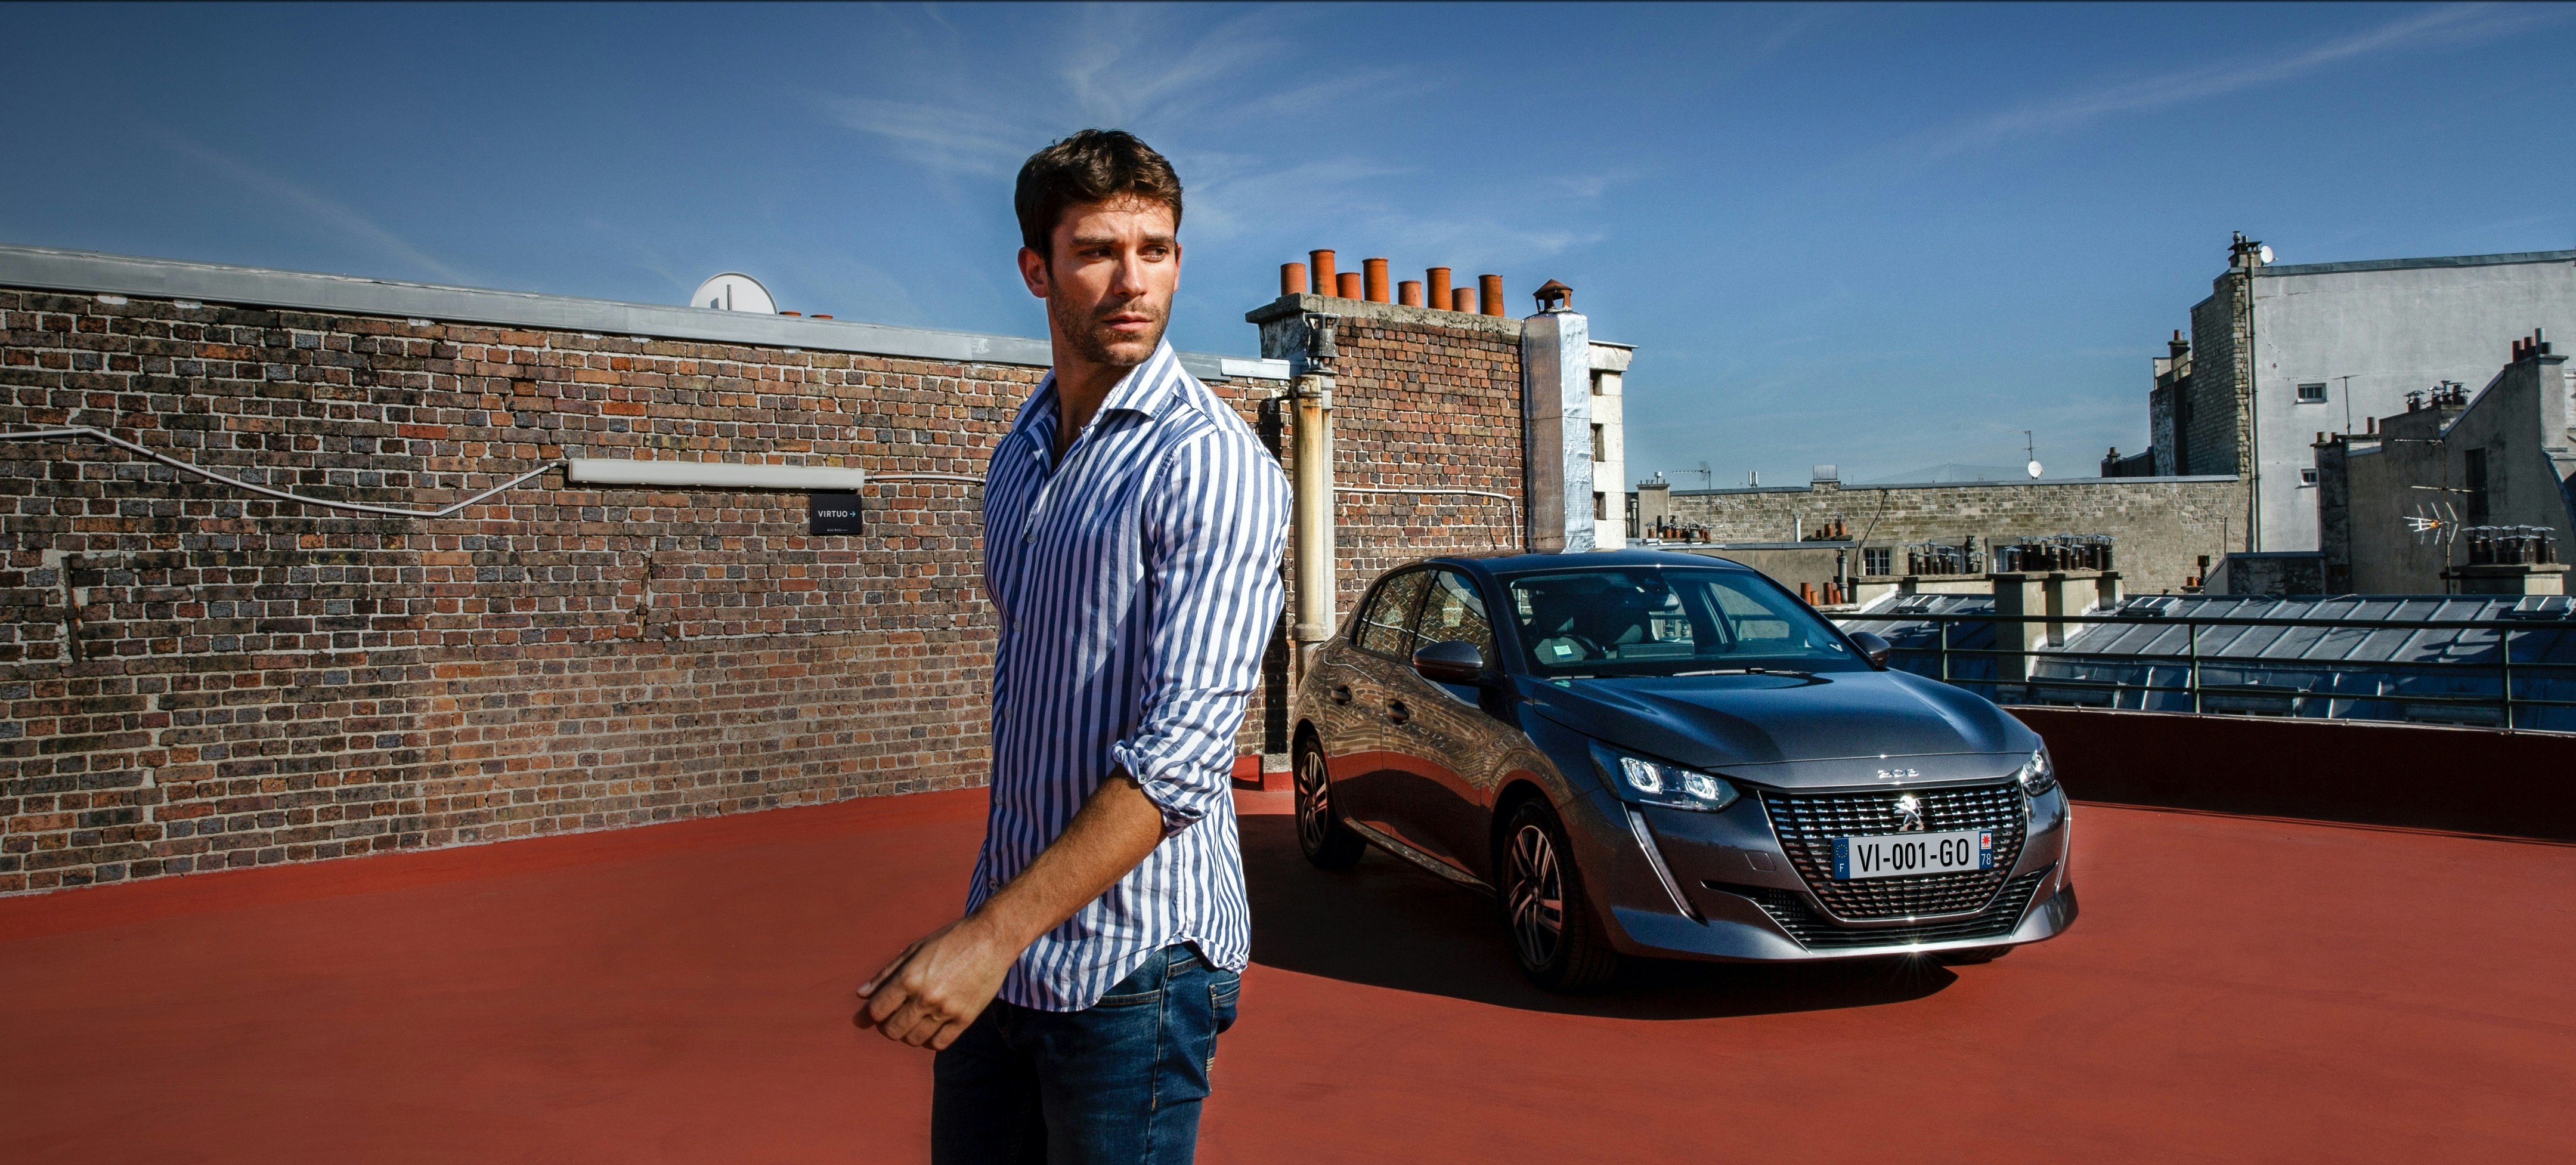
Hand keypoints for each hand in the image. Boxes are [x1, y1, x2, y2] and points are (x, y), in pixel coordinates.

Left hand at [853, 917, 1014, 1050]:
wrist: (991, 939)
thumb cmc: (950, 940)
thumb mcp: (914, 950)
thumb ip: (886, 974)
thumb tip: (861, 994)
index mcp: (909, 977)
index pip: (877, 1010)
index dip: (871, 1013)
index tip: (877, 1011)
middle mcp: (925, 997)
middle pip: (893, 1030)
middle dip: (889, 1026)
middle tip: (896, 1015)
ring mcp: (946, 1011)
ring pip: (914, 1040)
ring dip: (908, 1034)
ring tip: (914, 1020)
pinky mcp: (965, 1019)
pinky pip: (939, 1044)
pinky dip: (930, 1040)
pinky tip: (931, 1027)